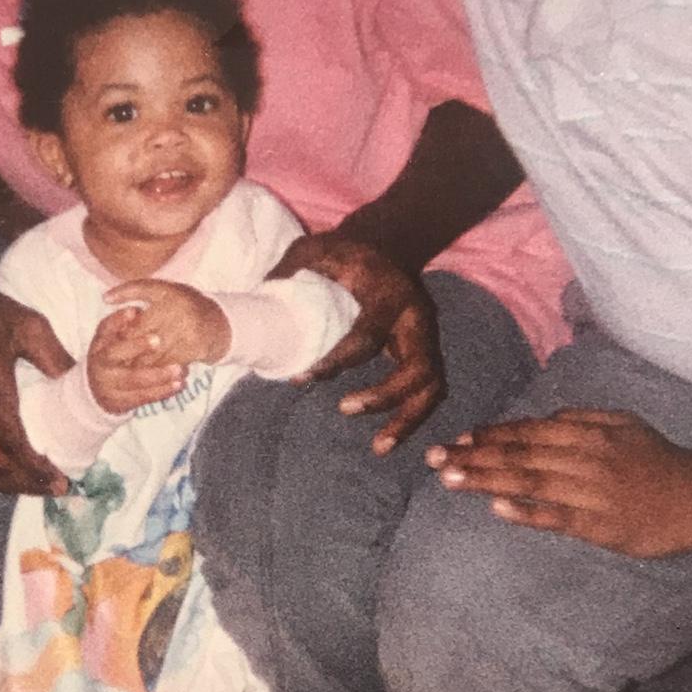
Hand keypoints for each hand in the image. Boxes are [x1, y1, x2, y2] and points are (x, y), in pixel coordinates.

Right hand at [86, 306, 189, 414]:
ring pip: (133, 379)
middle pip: (114, 353)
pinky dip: (161, 391)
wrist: (96, 392)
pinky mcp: (119, 402)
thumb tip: (136, 311)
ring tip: (179, 368)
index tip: (136, 311)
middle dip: (136, 346)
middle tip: (158, 340)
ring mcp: (107, 385)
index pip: (105, 328)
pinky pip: (142, 396)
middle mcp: (99, 364)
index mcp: (99, 344)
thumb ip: (123, 325)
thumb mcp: (112, 340)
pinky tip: (178, 384)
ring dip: (158, 374)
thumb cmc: (113, 357)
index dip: (118, 320)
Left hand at [103, 280, 230, 366]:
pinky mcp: (196, 347)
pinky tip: (147, 376)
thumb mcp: (159, 290)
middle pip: (145, 340)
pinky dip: (157, 371)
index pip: (137, 320)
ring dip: (141, 366)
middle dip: (129, 353)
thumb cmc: (182, 304)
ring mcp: (188, 330)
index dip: (123, 336)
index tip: (110, 346)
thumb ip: (132, 290)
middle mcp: (179, 311)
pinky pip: (170, 363)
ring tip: (126, 373)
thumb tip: (104, 298)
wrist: (217, 322)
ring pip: (156, 354)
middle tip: (114, 365)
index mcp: (167, 294)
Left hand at [270, 235, 442, 454]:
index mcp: (389, 295)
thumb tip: (260, 305)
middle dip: (383, 396)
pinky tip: (388, 440)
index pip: (368, 336)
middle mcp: (416, 318)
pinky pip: (428, 391)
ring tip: (379, 447)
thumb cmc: (346, 253)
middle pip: (417, 368)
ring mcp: (426, 337)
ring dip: (408, 420)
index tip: (305, 377)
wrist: (388, 244)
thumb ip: (289, 271)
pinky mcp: (425, 352)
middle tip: (345, 409)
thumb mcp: (315, 249)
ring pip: (431, 386)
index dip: (337, 360)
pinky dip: (412, 418)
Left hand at [426, 408, 691, 557]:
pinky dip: (527, 512)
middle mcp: (584, 458)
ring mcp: (591, 493)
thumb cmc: (657, 458)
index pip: (528, 432)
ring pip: (530, 483)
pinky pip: (558, 516)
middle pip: (519, 456)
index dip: (490, 435)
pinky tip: (496, 508)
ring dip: (487, 481)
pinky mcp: (600, 525)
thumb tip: (540, 420)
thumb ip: (581, 419)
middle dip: (473, 457)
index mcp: (587, 433)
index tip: (457, 438)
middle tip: (434, 458)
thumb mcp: (622, 423)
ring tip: (450, 479)